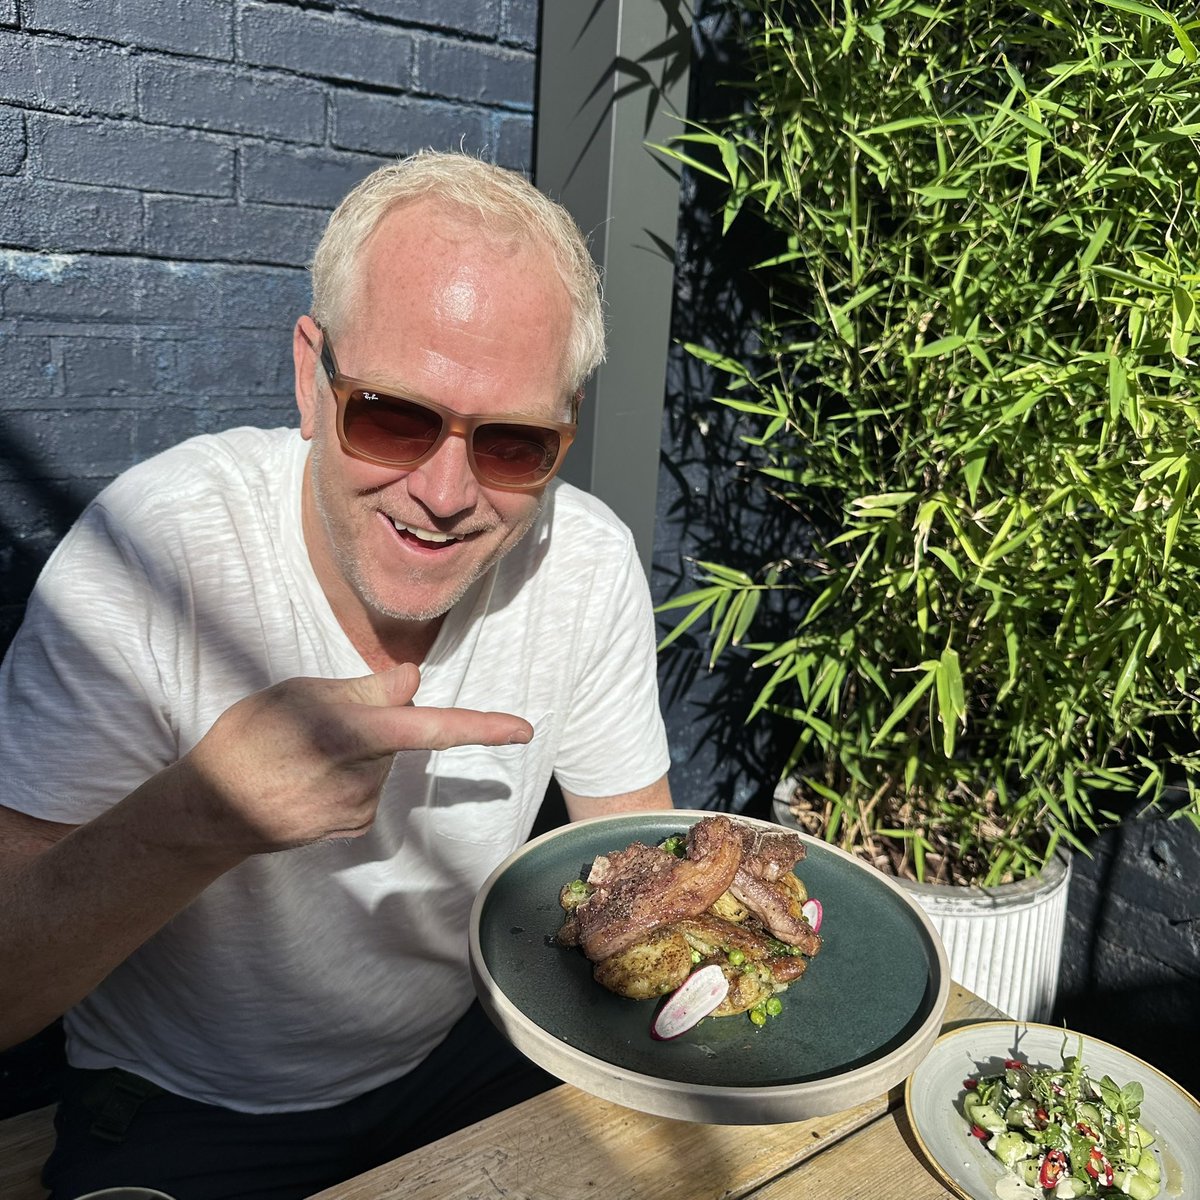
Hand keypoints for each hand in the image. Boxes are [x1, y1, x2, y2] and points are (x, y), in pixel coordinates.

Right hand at [160, 665, 532, 857]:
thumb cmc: (248, 739)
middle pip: (396, 734)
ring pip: (383, 761)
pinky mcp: (354, 827)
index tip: (524, 730)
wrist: (208, 812)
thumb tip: (413, 681)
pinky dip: (350, 775)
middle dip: (372, 721)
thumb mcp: (297, 693)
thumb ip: (363, 690)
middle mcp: (362, 778)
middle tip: (313, 723)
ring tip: (304, 754)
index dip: (481, 727)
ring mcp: (359, 808)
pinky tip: (310, 779)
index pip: (429, 728)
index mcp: (350, 735)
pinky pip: (369, 786)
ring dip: (359, 750)